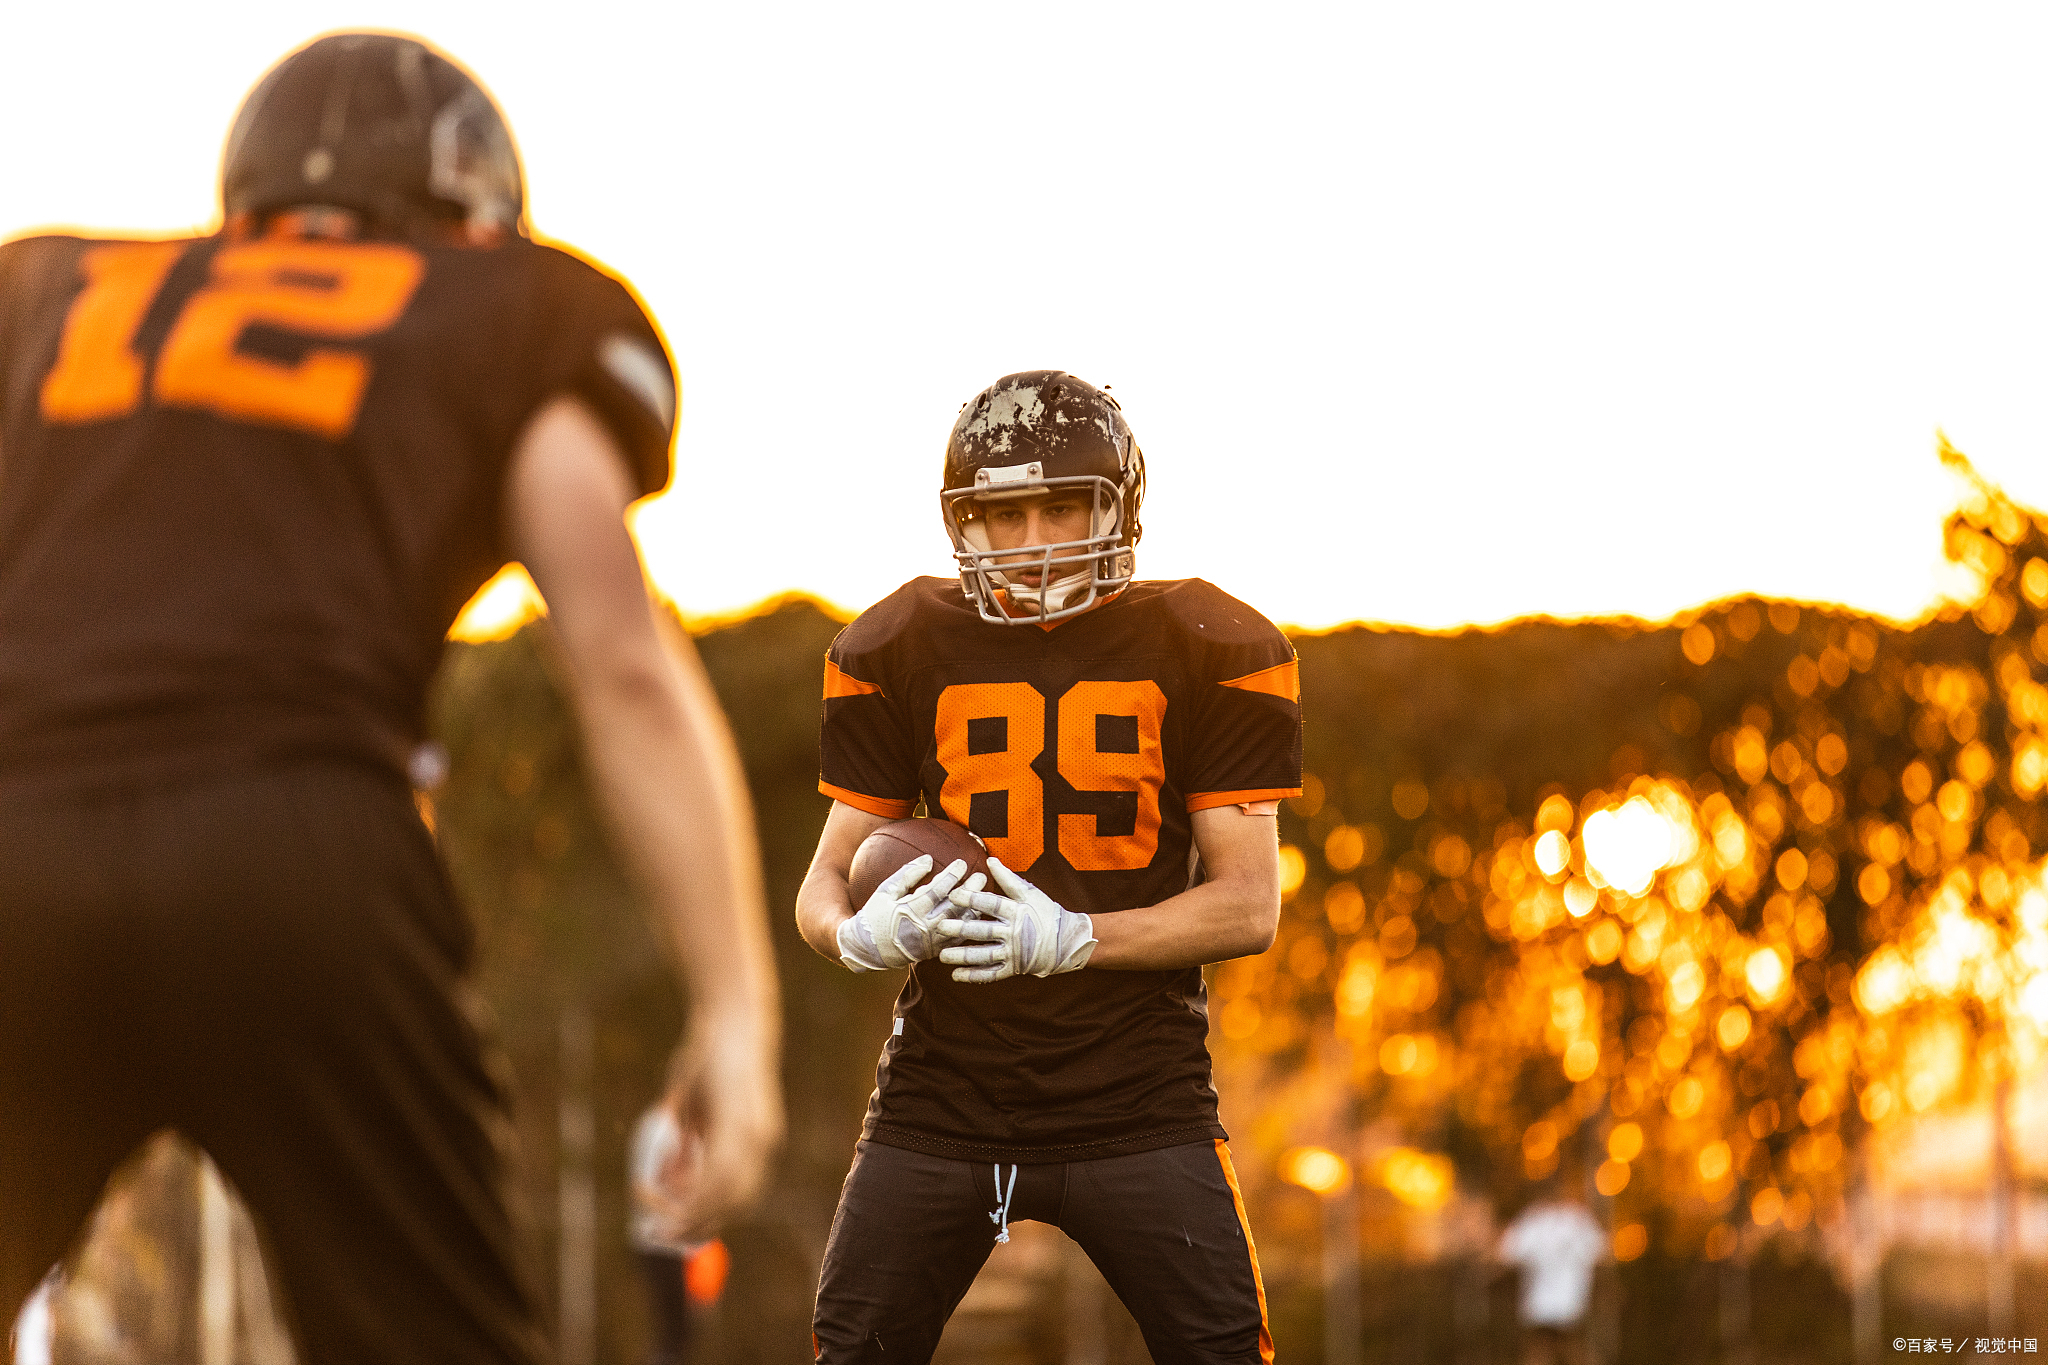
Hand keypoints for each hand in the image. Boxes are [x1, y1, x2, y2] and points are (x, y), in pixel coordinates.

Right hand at [661, 1021, 783, 1240]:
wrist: (730, 1018)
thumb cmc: (709, 1058)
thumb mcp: (695, 1109)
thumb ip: (690, 1145)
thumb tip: (675, 1182)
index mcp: (756, 1143)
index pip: (736, 1198)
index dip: (706, 1217)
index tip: (672, 1226)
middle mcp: (761, 1144)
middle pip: (732, 1205)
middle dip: (692, 1225)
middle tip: (656, 1234)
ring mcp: (753, 1135)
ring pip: (722, 1195)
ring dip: (683, 1210)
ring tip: (646, 1204)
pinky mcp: (738, 1124)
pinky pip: (714, 1174)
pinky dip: (683, 1189)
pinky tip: (654, 1186)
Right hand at [836, 855, 973, 971]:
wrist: (869, 949)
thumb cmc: (875, 915)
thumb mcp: (885, 891)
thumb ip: (907, 874)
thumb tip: (929, 859)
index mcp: (910, 909)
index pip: (937, 890)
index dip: (951, 875)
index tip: (962, 863)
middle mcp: (923, 926)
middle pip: (953, 906)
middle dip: (970, 890)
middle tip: (982, 876)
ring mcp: (931, 940)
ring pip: (958, 923)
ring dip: (973, 908)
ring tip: (984, 895)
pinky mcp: (934, 950)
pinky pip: (956, 939)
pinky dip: (967, 927)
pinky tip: (975, 916)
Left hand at [937, 856, 1096, 981]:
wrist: (1067, 941)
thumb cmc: (1046, 913)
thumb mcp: (1030, 893)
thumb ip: (1008, 879)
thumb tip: (990, 860)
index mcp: (1016, 911)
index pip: (991, 903)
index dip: (972, 898)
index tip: (952, 894)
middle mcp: (1014, 932)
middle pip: (983, 930)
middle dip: (961, 928)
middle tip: (940, 927)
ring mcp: (1013, 952)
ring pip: (984, 955)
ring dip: (963, 956)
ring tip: (942, 956)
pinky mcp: (1014, 968)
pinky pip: (991, 974)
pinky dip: (974, 975)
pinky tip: (956, 975)